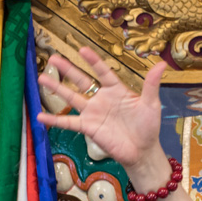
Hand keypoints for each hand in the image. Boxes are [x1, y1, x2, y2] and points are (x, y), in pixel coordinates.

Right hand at [37, 47, 167, 177]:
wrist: (142, 151)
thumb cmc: (148, 127)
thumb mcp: (151, 104)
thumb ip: (151, 84)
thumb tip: (161, 64)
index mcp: (116, 90)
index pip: (103, 72)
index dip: (93, 61)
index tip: (82, 49)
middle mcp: (101, 99)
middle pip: (81, 80)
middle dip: (68, 69)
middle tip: (53, 57)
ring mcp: (93, 113)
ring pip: (71, 98)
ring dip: (56, 89)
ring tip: (41, 78)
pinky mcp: (88, 127)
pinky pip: (68, 122)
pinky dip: (54, 120)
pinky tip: (40, 116)